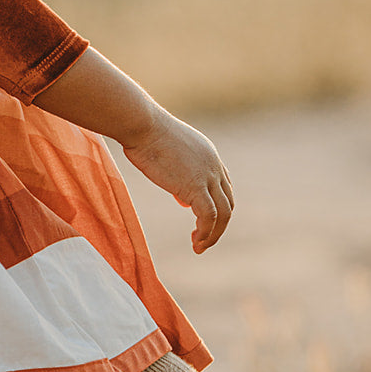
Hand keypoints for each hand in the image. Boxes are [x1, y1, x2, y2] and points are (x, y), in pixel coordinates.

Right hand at [121, 108, 233, 252]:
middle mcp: (214, 166)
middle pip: (227, 203)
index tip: (201, 218)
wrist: (142, 125)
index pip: (224, 186)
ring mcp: (208, 176)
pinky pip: (208, 218)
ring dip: (213, 234)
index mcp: (209, 155)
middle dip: (218, 224)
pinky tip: (195, 242)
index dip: (217, 205)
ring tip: (199, 247)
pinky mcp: (196, 187)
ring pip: (223, 214)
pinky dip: (205, 233)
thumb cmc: (145, 133)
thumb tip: (183, 199)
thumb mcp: (168, 154)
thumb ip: (180, 175)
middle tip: (202, 238)